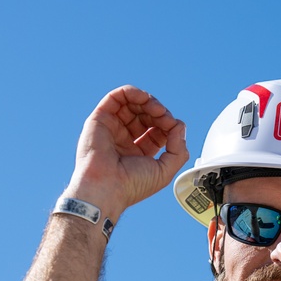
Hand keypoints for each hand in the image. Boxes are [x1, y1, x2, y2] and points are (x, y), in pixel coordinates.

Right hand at [65, 86, 188, 216]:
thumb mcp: (165, 171)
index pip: (158, 130)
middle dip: (160, 113)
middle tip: (165, 118)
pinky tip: (143, 98)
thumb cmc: (131, 185)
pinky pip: (116, 97)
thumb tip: (180, 126)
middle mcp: (125, 139)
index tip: (174, 128)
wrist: (106, 188)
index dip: (168, 125)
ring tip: (156, 109)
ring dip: (148, 101)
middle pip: (146, 115)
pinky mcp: (100, 119)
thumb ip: (178, 149)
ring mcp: (112, 128)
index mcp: (139, 152)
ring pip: (132, 104)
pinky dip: (132, 92)